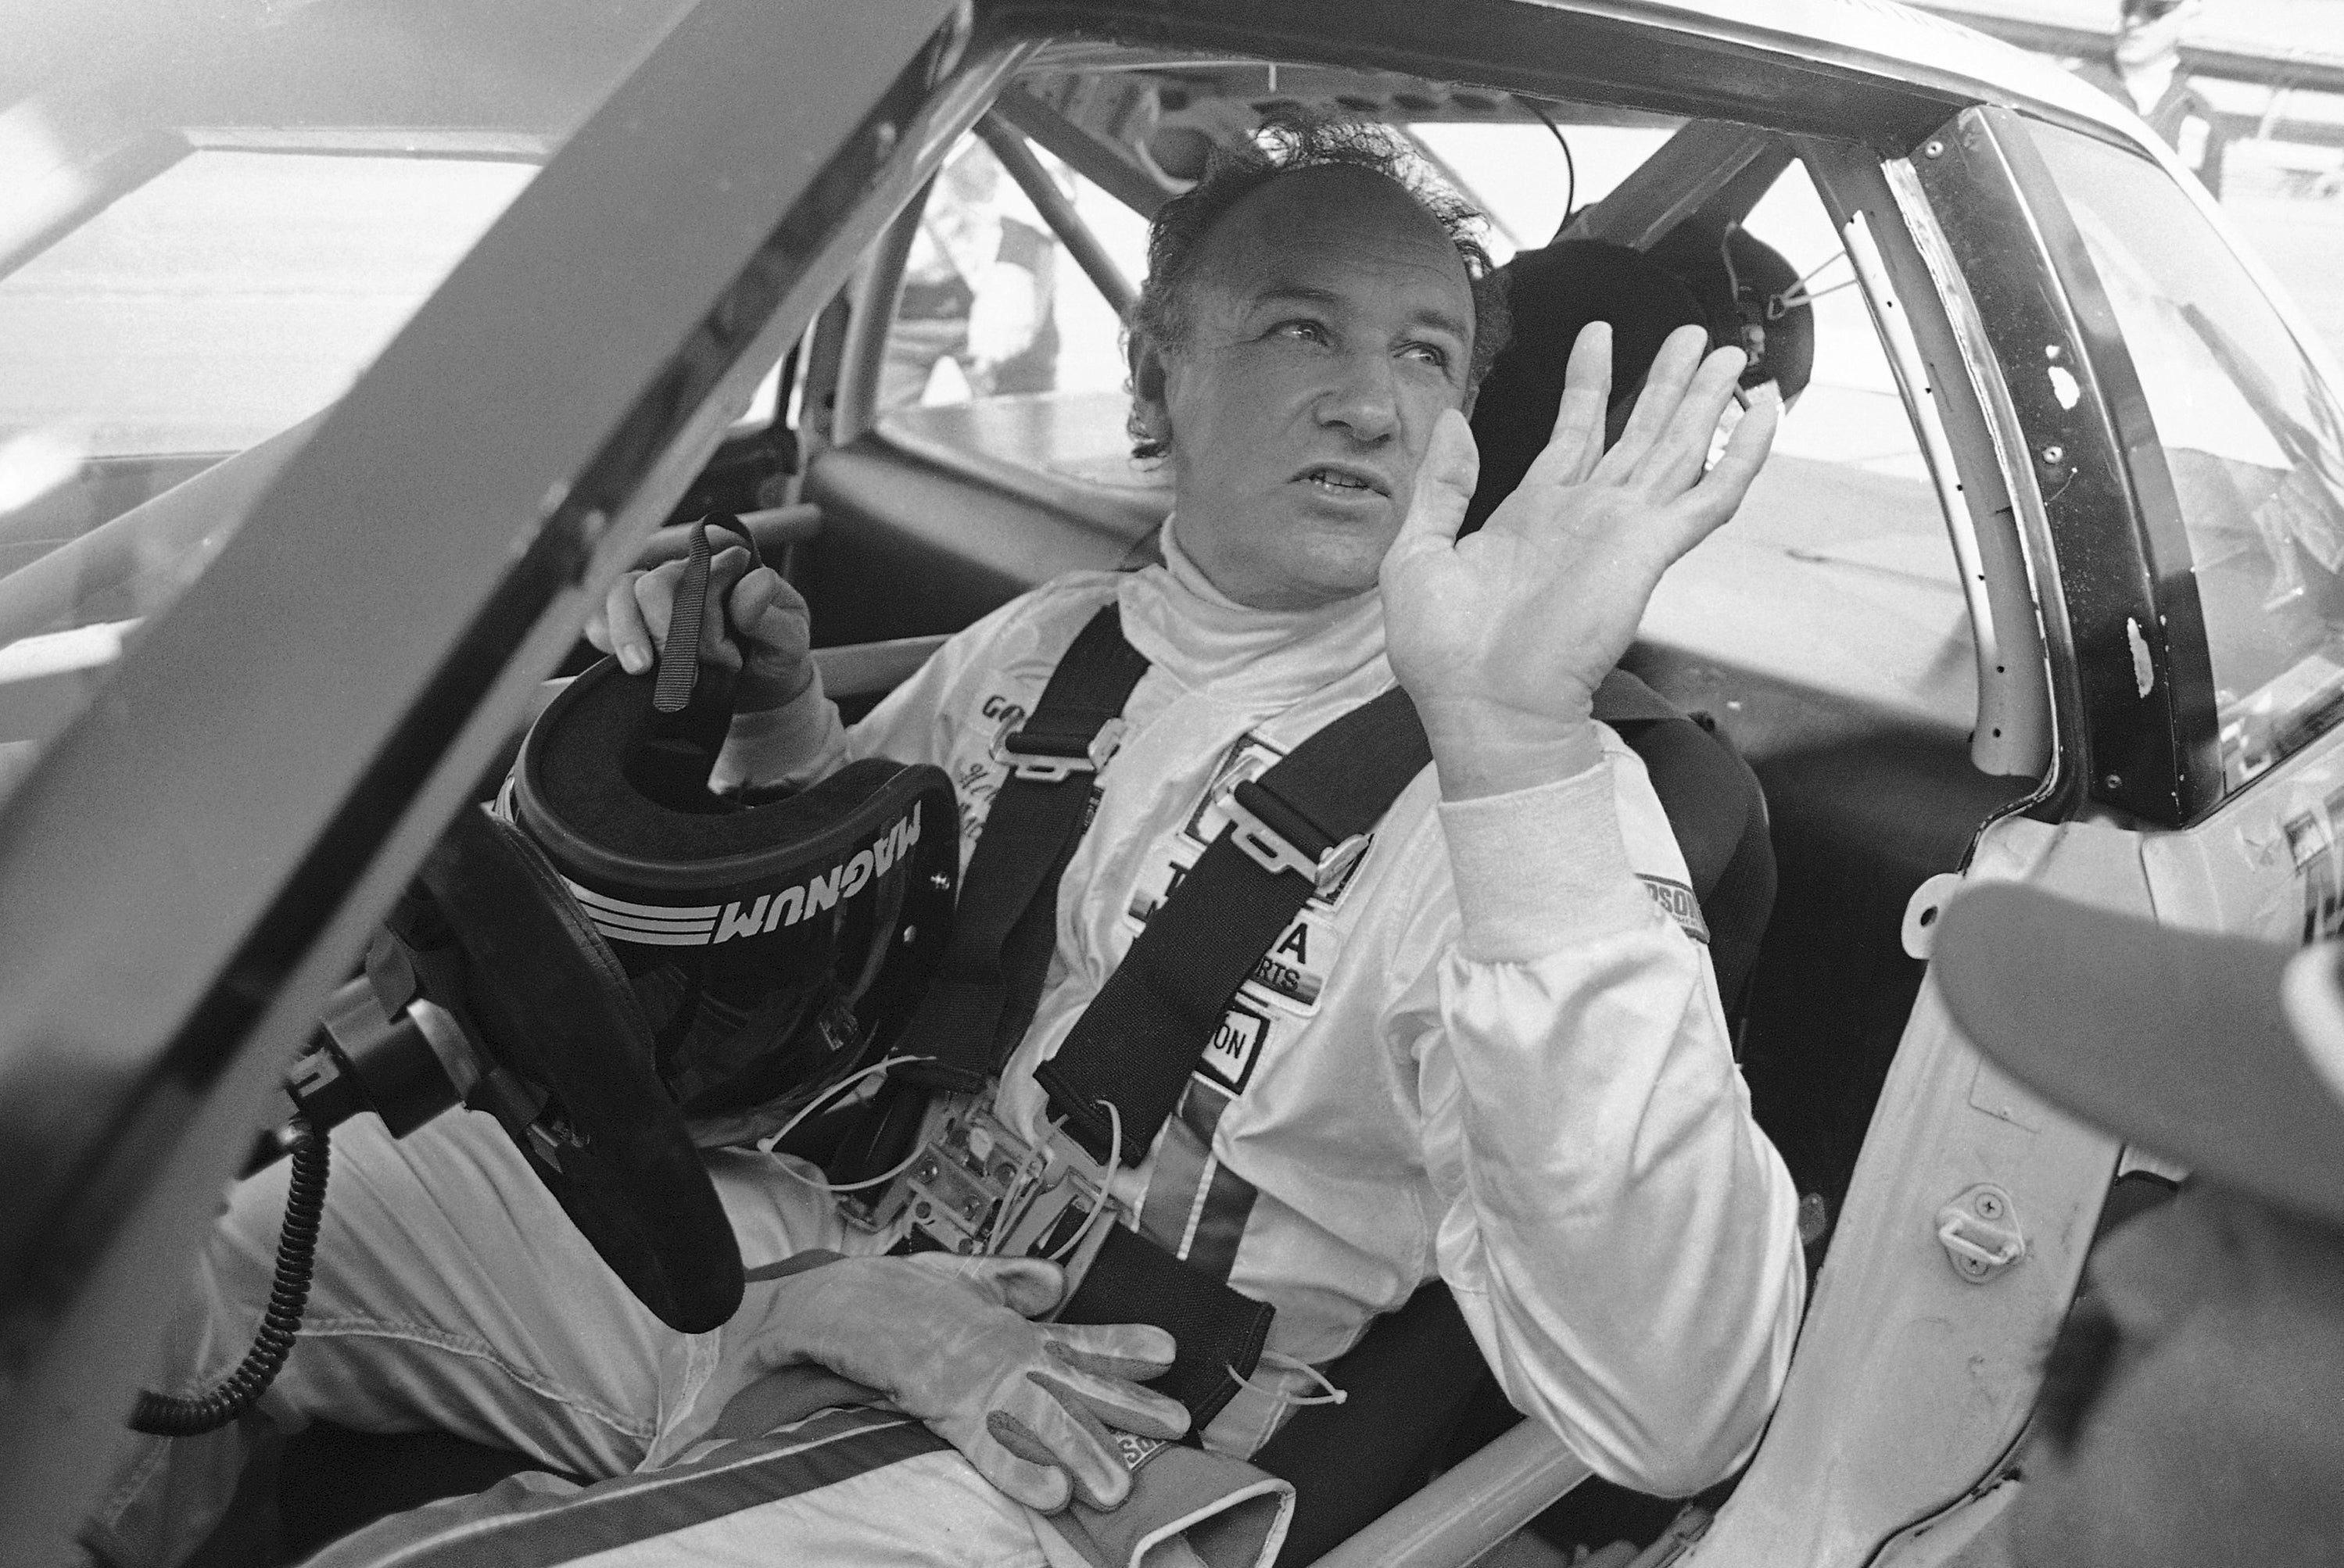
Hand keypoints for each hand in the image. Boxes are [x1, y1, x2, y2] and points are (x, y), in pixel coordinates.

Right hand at [584, 544, 813, 714]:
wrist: (764, 688)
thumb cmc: (777, 654)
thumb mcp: (791, 638)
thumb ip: (772, 614)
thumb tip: (751, 583)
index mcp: (728, 567)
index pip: (701, 565)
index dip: (703, 605)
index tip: (725, 652)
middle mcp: (688, 574)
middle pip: (655, 583)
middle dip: (666, 630)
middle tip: (689, 674)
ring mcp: (658, 598)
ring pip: (621, 593)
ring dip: (629, 633)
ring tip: (644, 670)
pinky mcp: (636, 625)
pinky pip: (602, 617)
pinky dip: (605, 635)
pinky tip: (622, 661)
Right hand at [700, 1254, 1186, 1512]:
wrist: (827, 1302)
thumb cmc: (891, 1295)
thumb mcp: (961, 1278)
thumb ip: (1010, 1282)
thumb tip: (1057, 1280)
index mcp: (1007, 1328)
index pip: (1077, 1339)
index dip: (1123, 1347)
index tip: (1167, 1353)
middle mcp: (1002, 1351)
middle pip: (1076, 1382)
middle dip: (1128, 1407)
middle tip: (1178, 1428)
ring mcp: (975, 1378)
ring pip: (1041, 1416)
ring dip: (1083, 1449)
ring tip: (1119, 1485)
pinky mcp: (939, 1402)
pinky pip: (985, 1445)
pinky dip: (1016, 1469)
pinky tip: (1049, 1493)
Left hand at [1379, 322, 1777, 797]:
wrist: (1479, 707)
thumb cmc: (1443, 655)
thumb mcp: (1416, 551)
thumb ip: (1440, 483)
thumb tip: (1453, 420)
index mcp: (1533, 513)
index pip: (1574, 431)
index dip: (1589, 381)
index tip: (1599, 335)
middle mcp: (1585, 516)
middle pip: (1639, 432)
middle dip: (1666, 381)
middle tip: (1690, 335)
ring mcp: (1622, 531)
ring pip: (1678, 449)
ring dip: (1705, 401)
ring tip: (1726, 354)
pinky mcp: (1649, 550)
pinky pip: (1709, 496)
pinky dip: (1740, 456)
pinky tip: (1760, 417)